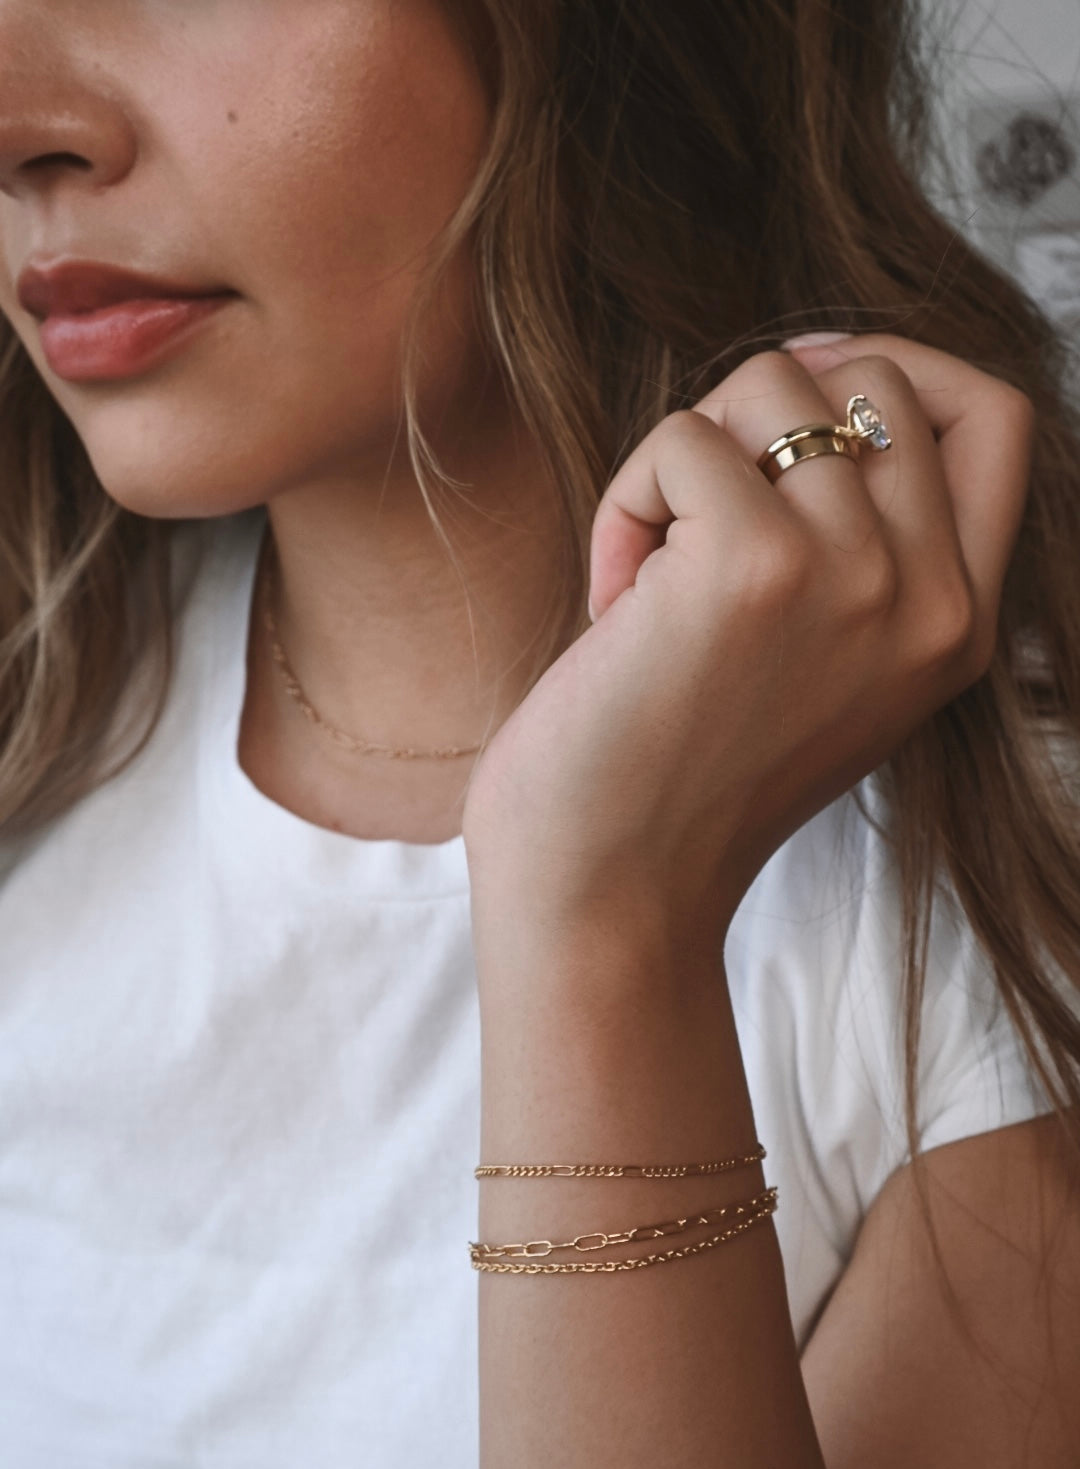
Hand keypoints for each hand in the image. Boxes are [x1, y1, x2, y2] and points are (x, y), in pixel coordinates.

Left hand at [461, 335, 1034, 938]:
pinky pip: (681, 440)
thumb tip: (811, 379)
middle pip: (876, 375)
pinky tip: (614, 603)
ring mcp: (857, 578)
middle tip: (693, 505)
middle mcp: (931, 601)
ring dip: (681, 458)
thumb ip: (861, 546)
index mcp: (960, 627)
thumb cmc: (680, 776)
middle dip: (759, 407)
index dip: (899, 364)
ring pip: (769, 385)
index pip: (996, 417)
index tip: (802, 391)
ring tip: (650, 573)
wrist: (611, 891)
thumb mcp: (820, 664)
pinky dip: (625, 504)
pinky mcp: (756, 566)